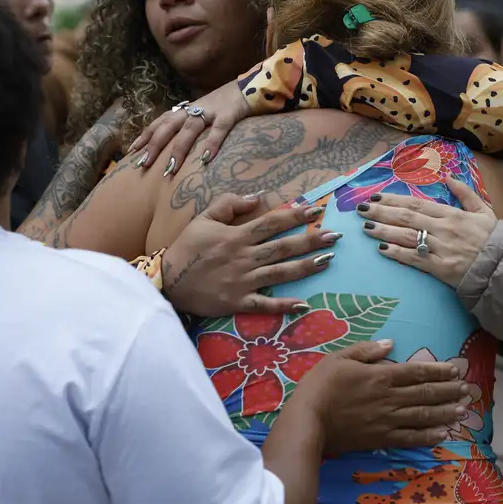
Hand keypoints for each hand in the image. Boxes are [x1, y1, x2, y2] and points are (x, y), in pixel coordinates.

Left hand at [126, 83, 252, 175]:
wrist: (252, 86)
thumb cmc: (226, 105)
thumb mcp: (204, 114)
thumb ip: (191, 127)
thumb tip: (176, 147)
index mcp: (187, 110)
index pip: (161, 121)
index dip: (146, 135)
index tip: (132, 151)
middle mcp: (195, 108)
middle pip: (169, 126)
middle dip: (154, 145)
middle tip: (143, 164)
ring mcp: (211, 110)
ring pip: (190, 129)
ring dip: (178, 149)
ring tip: (170, 168)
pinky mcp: (230, 113)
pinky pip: (220, 129)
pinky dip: (212, 143)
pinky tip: (206, 159)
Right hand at [162, 193, 339, 316]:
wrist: (168, 281)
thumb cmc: (187, 248)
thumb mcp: (203, 218)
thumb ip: (229, 204)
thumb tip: (257, 198)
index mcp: (236, 236)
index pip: (271, 223)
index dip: (295, 215)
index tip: (316, 210)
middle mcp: (244, 258)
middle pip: (283, 247)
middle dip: (310, 240)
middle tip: (335, 235)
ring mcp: (243, 281)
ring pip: (280, 273)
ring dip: (306, 266)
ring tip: (328, 260)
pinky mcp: (238, 302)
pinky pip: (264, 305)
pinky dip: (283, 305)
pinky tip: (303, 304)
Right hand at [288, 339, 468, 452]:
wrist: (308, 421)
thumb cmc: (320, 386)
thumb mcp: (338, 358)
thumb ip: (366, 350)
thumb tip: (390, 342)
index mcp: (380, 376)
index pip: (416, 372)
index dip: (438, 370)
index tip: (456, 369)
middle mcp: (390, 398)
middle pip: (425, 394)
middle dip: (448, 390)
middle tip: (467, 389)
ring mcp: (387, 420)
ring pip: (423, 416)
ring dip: (445, 412)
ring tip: (463, 409)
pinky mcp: (381, 439)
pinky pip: (410, 438)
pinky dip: (428, 436)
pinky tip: (443, 434)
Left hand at [356, 179, 497, 286]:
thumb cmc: (494, 240)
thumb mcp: (484, 211)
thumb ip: (465, 193)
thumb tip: (447, 177)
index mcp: (452, 214)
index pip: (417, 204)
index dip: (394, 200)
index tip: (376, 197)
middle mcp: (443, 229)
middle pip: (407, 218)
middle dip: (381, 212)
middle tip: (361, 209)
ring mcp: (441, 249)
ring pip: (407, 237)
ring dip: (385, 231)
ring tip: (366, 227)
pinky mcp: (441, 269)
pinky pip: (415, 259)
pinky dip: (398, 253)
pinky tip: (382, 249)